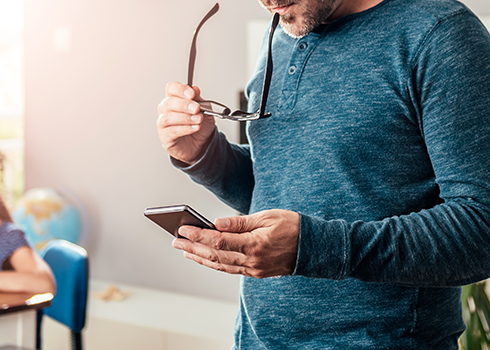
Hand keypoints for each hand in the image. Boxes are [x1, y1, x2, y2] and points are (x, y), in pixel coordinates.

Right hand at [156, 81, 215, 164]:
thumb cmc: (199, 124)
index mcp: (174, 98)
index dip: (180, 89)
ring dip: (185, 118)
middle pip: (169, 103)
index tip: (192, 93)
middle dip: (184, 105)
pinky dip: (185, 129)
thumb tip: (195, 89)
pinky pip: (172, 131)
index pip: (171, 88)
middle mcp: (166, 109)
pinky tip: (195, 127)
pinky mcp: (165, 136)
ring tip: (198, 119)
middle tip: (197, 108)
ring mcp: (163, 123)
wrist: (201, 143)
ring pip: (168, 117)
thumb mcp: (205, 110)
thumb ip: (199, 99)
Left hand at [173, 209, 299, 277]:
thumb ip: (240, 222)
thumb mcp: (267, 216)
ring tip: (183, 250)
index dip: (198, 236)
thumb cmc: (293, 226)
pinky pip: (229, 269)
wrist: (314, 248)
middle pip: (215, 255)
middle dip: (192, 248)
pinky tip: (204, 258)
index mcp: (254, 244)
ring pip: (219, 265)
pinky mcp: (255, 273)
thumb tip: (215, 224)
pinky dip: (214, 263)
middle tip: (175, 241)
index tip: (182, 229)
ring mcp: (253, 270)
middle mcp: (252, 261)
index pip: (218, 241)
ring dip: (199, 258)